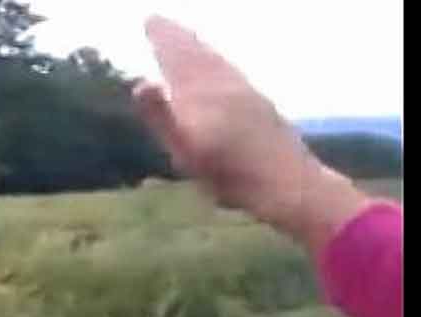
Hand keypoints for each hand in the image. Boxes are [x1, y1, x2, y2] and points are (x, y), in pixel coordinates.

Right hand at [133, 16, 366, 254]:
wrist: (289, 183)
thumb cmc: (231, 175)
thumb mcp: (187, 151)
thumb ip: (162, 117)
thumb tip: (140, 83)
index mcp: (203, 94)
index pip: (178, 58)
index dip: (164, 40)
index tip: (151, 21)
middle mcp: (225, 85)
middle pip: (198, 54)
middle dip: (178, 38)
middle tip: (162, 24)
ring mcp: (246, 94)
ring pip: (217, 62)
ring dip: (199, 48)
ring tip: (187, 41)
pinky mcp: (260, 106)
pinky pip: (232, 73)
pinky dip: (218, 63)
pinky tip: (221, 74)